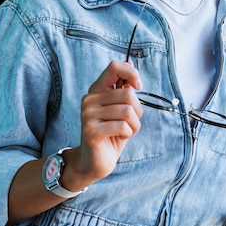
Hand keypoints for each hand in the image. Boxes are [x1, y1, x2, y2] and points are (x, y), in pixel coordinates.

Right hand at [64, 61, 143, 186]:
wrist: (94, 162)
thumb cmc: (111, 133)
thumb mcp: (121, 108)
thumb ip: (124, 88)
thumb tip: (129, 63)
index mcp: (96, 90)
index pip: (114, 67)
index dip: (131, 74)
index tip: (138, 87)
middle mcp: (89, 99)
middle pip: (128, 94)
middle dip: (138, 111)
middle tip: (130, 123)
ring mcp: (87, 115)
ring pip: (128, 111)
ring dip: (134, 125)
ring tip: (125, 131)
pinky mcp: (91, 131)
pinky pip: (122, 126)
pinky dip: (128, 133)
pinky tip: (119, 137)